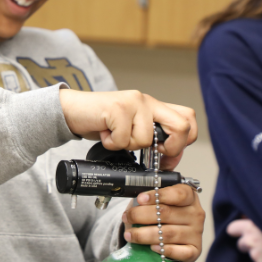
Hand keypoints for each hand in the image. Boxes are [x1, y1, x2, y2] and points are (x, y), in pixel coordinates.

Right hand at [59, 89, 196, 164]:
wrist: (73, 110)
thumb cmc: (102, 122)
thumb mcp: (132, 128)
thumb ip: (151, 137)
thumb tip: (169, 160)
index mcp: (155, 106)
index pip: (188, 119)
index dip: (183, 143)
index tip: (167, 156)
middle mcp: (148, 101)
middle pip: (181, 127)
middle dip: (170, 149)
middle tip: (151, 153)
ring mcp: (133, 102)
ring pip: (146, 139)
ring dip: (128, 146)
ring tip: (114, 136)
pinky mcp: (117, 108)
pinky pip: (124, 138)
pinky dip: (112, 143)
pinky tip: (105, 133)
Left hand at [121, 185, 203, 261]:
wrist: (172, 237)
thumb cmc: (163, 215)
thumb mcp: (158, 202)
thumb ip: (151, 199)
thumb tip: (136, 201)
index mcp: (189, 196)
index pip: (177, 193)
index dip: (157, 196)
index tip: (139, 199)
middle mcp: (195, 214)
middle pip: (167, 213)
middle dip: (141, 215)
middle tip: (127, 217)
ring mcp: (196, 233)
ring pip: (168, 234)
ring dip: (144, 235)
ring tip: (129, 235)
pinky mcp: (194, 250)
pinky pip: (180, 252)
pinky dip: (165, 250)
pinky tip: (152, 248)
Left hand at [227, 218, 261, 261]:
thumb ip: (255, 216)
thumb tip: (244, 215)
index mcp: (250, 226)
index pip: (231, 228)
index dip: (237, 230)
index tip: (243, 230)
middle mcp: (251, 240)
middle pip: (240, 244)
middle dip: (247, 243)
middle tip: (260, 241)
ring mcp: (256, 254)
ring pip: (250, 254)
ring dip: (257, 252)